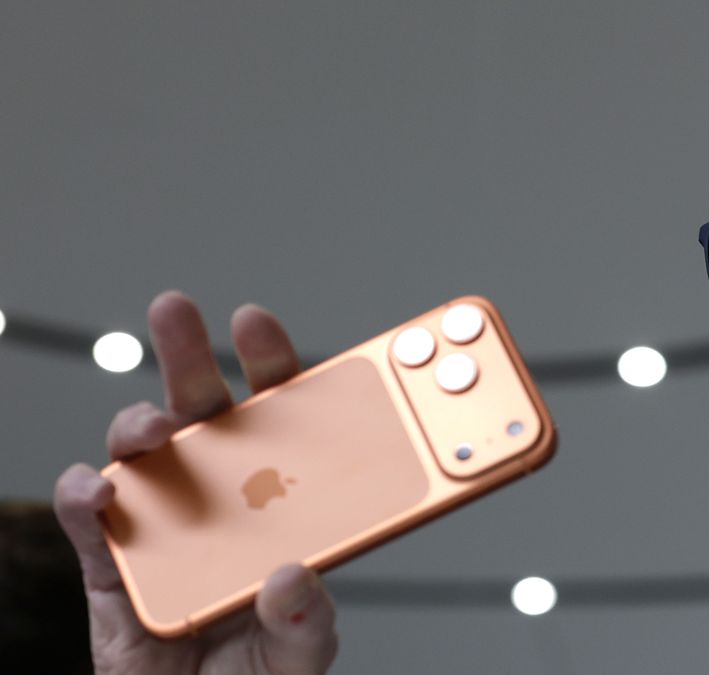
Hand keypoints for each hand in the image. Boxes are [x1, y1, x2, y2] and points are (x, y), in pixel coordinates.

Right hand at [53, 290, 337, 673]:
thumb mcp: (302, 654)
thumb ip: (307, 620)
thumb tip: (292, 575)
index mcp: (276, 502)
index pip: (277, 419)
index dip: (267, 366)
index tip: (255, 323)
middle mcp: (218, 500)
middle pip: (201, 414)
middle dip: (186, 355)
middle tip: (175, 310)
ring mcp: (161, 526)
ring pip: (141, 453)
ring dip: (137, 423)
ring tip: (150, 428)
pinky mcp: (111, 565)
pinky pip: (87, 518)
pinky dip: (84, 495)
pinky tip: (99, 491)